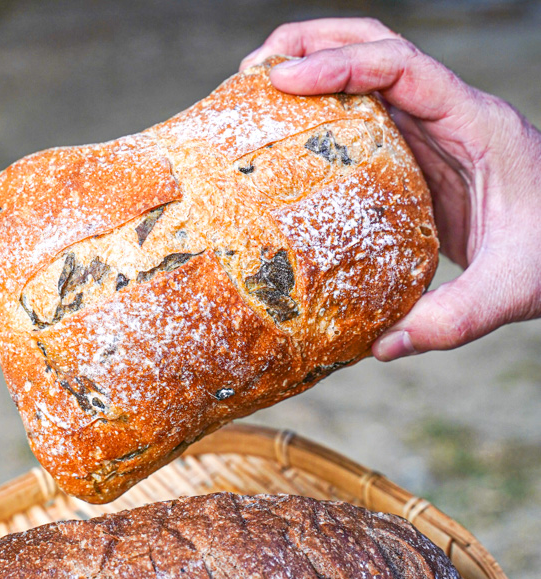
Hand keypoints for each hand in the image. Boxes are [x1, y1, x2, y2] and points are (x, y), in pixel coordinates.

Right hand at [241, 18, 540, 360]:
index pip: (402, 69)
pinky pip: (370, 123)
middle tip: (255, 69)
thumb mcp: (510, 289)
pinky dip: (328, 117)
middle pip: (379, 48)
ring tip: (259, 94)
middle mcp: (454, 116)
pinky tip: (294, 141)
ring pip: (372, 77)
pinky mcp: (424, 160)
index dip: (339, 65)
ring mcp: (437, 134)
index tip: (283, 81)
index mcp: (478, 125)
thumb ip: (452, 319)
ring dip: (317, 72)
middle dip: (314, 45)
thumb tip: (381, 345)